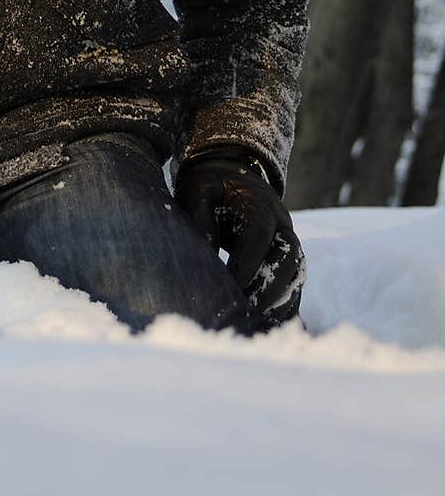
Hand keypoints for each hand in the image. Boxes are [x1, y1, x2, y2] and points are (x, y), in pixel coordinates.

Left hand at [175, 144, 304, 323]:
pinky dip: (286, 303)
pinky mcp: (287, 255)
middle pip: (289, 258)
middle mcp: (281, 223)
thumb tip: (206, 254)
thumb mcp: (198, 191)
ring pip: (297, 273)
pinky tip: (269, 323)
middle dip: (270, 288)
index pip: (258, 239)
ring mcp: (288, 239)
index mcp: (259, 206)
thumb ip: (200, 218)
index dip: (246, 267)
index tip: (229, 291)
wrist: (229, 172)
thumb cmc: (209, 185)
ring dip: (282, 300)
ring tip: (259, 323)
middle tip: (247, 312)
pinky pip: (294, 282)